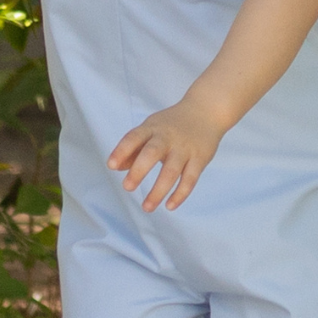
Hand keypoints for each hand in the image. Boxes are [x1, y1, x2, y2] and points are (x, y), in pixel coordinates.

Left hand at [108, 99, 225, 211]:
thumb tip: (115, 167)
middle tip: (127, 187)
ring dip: (158, 191)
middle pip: (152, 153)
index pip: (134, 137)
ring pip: (171, 171)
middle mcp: (167, 137)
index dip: (122, 150)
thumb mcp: (151, 128)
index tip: (111, 165)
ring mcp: (185, 148)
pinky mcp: (200, 159)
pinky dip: (180, 194)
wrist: (206, 110)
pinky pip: (190, 179)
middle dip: (139, 171)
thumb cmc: (172, 124)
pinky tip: (169, 206)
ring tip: (147, 207)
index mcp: (152, 128)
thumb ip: (133, 148)